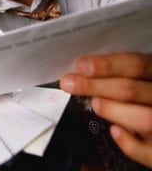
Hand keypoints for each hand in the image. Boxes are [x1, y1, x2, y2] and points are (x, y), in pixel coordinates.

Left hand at [60, 52, 151, 167]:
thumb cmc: (144, 92)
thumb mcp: (139, 77)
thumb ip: (119, 74)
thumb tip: (82, 73)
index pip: (135, 64)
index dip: (107, 65)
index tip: (81, 65)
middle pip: (131, 90)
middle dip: (96, 86)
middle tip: (70, 84)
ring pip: (144, 118)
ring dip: (112, 110)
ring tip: (95, 104)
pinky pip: (150, 151)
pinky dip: (130, 144)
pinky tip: (114, 131)